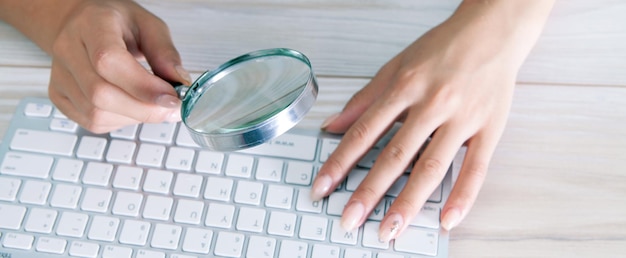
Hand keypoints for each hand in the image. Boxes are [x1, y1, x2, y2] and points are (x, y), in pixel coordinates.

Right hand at [47, 0, 190, 132]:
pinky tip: (132, 107)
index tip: (172, 98)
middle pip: (101, 94)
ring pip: (96, 113)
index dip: (142, 86)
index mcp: (91, 25)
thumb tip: (180, 83)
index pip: (109, 61)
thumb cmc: (118, 24)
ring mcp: (59, 76)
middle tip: (171, 109)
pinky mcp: (59, 96)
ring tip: (152, 105)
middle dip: (144, 109)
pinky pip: (91, 122)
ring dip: (134, 117)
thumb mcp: (149, 25)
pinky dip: (120, 121)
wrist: (84, 25)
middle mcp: (68, 49)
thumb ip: (165, 53)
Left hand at [311, 0, 553, 241]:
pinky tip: (447, 219)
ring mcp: (462, 118)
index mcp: (404, 86)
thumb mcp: (395, 66)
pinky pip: (476, 168)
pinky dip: (462, 196)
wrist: (492, 30)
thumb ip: (363, 100)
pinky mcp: (489, 129)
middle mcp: (431, 104)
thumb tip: (332, 126)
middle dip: (369, 192)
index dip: (340, 162)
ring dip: (409, 202)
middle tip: (349, 219)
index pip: (364, 132)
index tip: (322, 187)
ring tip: (390, 229)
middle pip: (394, 155)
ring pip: (431, 167)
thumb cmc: (442, 48)